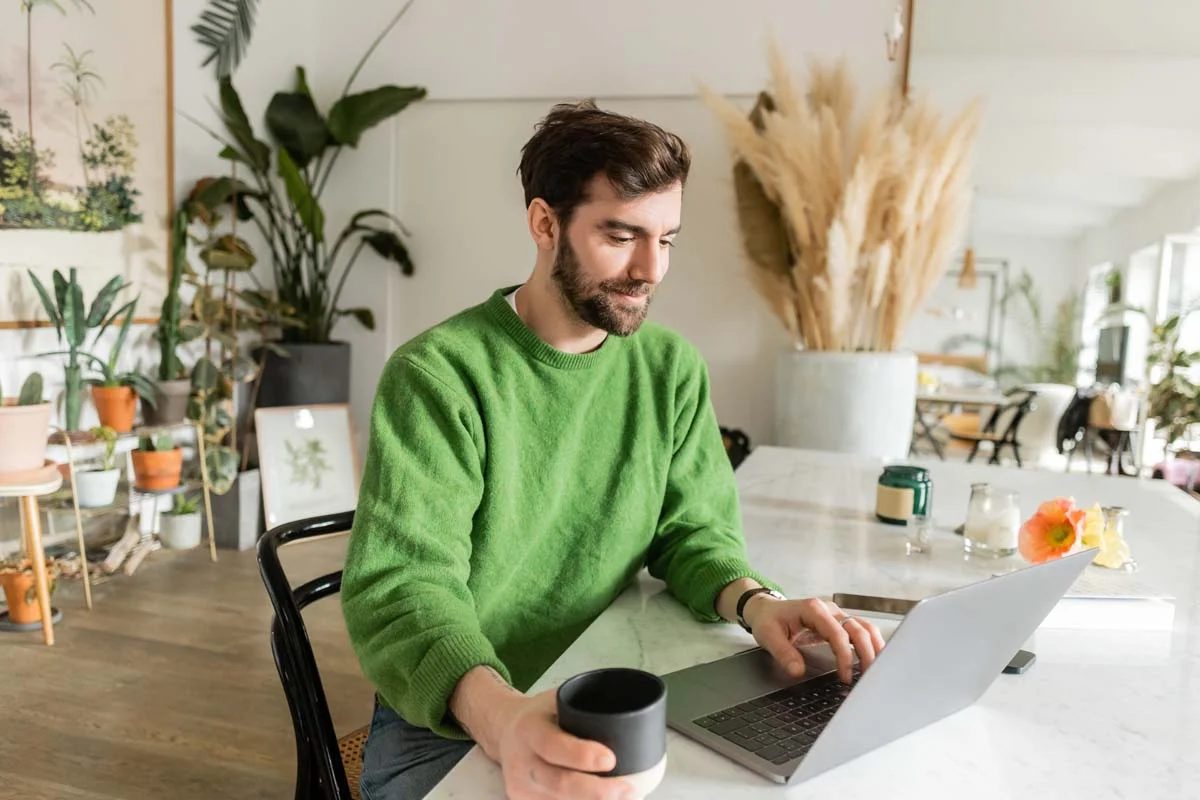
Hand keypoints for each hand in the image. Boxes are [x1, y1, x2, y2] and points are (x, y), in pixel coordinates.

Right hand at [491, 689, 636, 799]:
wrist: (505, 731)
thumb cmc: (540, 716)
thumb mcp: (557, 701)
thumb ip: (585, 711)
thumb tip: (633, 717)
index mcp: (528, 729)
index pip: (552, 745)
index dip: (581, 755)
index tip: (611, 759)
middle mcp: (520, 762)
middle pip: (559, 784)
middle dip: (597, 792)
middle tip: (628, 790)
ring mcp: (520, 788)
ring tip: (623, 798)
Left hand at [744, 595, 885, 683]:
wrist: (766, 610)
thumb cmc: (768, 620)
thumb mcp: (768, 636)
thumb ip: (784, 653)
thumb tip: (798, 671)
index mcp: (813, 609)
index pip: (837, 633)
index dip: (844, 656)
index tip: (845, 676)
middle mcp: (828, 610)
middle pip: (858, 628)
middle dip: (867, 653)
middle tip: (869, 677)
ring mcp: (836, 615)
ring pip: (864, 627)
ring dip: (874, 647)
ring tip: (877, 670)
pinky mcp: (838, 623)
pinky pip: (860, 631)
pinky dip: (870, 644)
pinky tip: (874, 659)